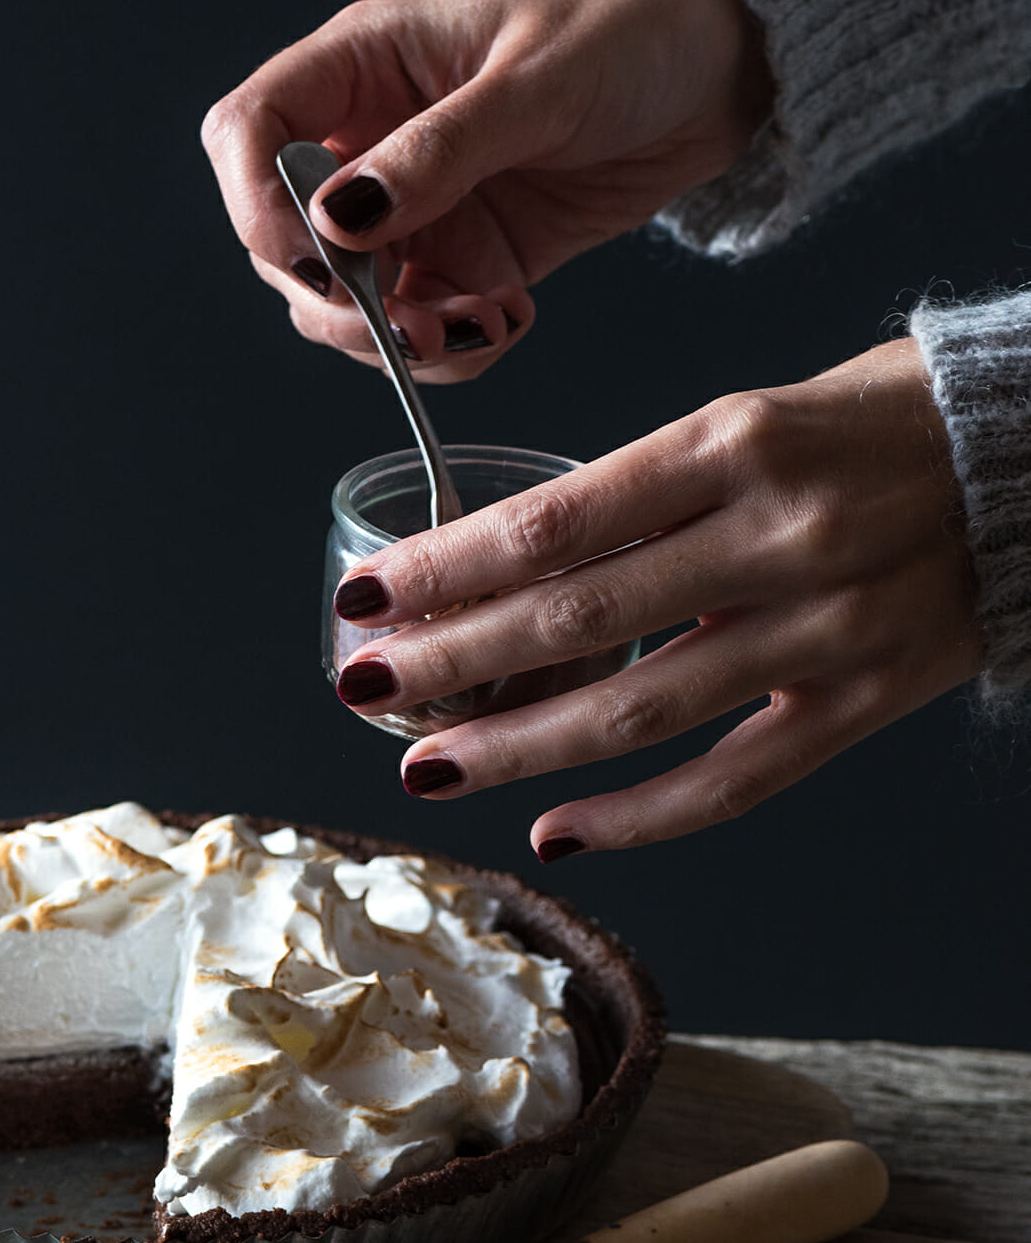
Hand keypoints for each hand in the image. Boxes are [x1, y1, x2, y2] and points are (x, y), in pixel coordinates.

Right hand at [201, 0, 771, 373]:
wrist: (716, 71)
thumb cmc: (626, 32)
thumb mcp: (533, 83)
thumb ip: (435, 154)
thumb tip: (338, 220)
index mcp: (362, 67)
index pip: (248, 132)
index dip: (256, 204)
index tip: (318, 259)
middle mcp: (368, 144)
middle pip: (285, 246)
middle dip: (339, 304)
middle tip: (409, 328)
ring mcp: (412, 213)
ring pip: (348, 309)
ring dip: (400, 343)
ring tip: (481, 325)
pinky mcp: (463, 264)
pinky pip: (422, 335)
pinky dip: (455, 351)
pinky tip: (509, 322)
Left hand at [329, 340, 980, 850]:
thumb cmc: (881, 423)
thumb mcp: (757, 413)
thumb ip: (650, 490)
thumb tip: (512, 563)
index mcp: (738, 440)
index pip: (558, 522)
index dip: (447, 567)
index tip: (367, 593)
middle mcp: (780, 536)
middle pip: (579, 619)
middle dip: (453, 658)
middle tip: (362, 684)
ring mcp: (827, 629)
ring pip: (641, 710)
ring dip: (517, 748)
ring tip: (425, 770)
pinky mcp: (864, 702)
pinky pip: (734, 779)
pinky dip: (640, 816)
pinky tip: (556, 830)